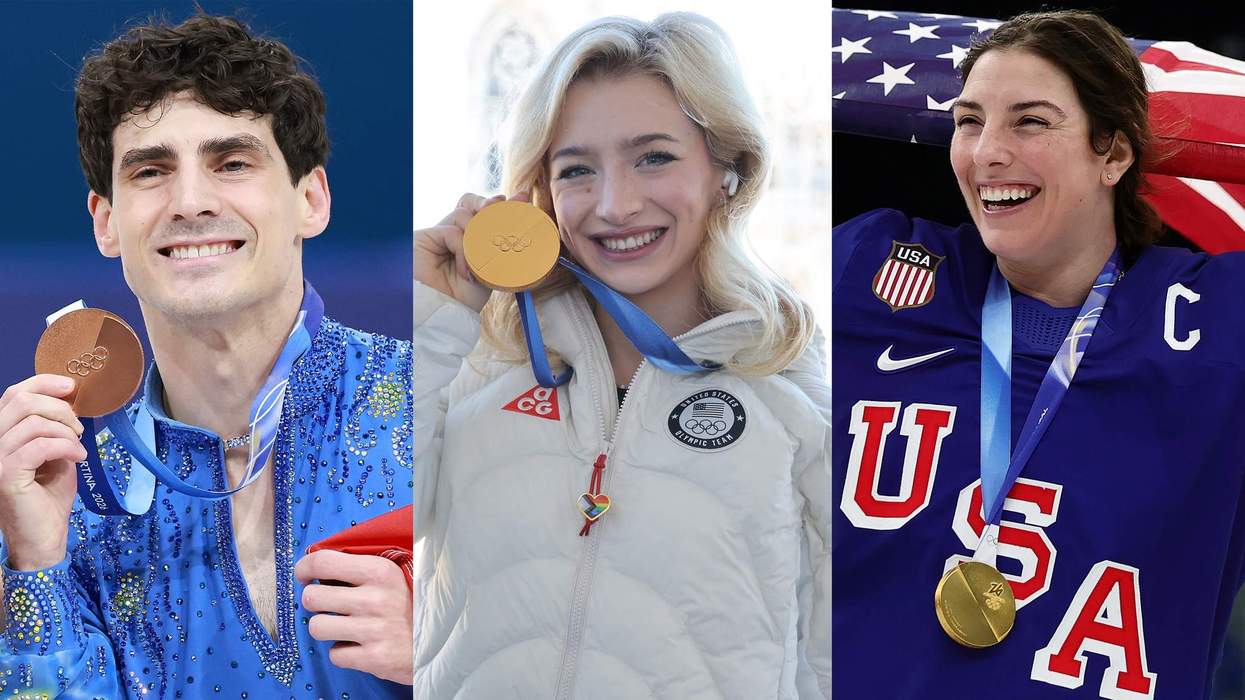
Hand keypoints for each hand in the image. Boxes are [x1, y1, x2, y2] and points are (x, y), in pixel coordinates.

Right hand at [0, 375, 86, 570]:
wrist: (43, 538)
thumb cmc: (48, 497)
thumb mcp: (54, 454)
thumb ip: (54, 427)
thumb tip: (70, 399)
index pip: (12, 394)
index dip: (42, 382)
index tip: (71, 386)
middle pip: (21, 401)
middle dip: (60, 408)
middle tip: (78, 429)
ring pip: (32, 422)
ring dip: (65, 431)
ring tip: (77, 447)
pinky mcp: (5, 474)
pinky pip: (40, 445)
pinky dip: (65, 446)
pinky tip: (78, 457)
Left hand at [295, 549, 412, 684]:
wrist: (442, 641)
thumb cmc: (413, 606)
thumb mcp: (394, 576)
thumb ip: (361, 568)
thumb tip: (317, 564)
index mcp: (380, 571)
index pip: (323, 561)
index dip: (305, 568)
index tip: (305, 575)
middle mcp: (374, 599)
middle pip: (312, 597)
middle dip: (315, 602)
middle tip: (329, 605)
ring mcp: (373, 630)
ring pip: (317, 627)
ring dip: (326, 628)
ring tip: (343, 626)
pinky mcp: (373, 658)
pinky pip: (335, 654)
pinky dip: (343, 652)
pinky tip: (358, 645)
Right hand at [414, 191, 531, 311]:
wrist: (442, 314)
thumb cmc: (463, 299)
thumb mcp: (489, 272)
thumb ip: (499, 250)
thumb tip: (519, 231)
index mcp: (468, 241)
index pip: (482, 212)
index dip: (500, 204)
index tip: (522, 199)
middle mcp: (452, 234)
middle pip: (470, 203)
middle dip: (491, 203)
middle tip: (505, 206)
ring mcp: (438, 235)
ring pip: (463, 213)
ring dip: (479, 231)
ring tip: (483, 256)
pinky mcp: (424, 237)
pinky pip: (453, 231)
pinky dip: (464, 249)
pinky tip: (466, 271)